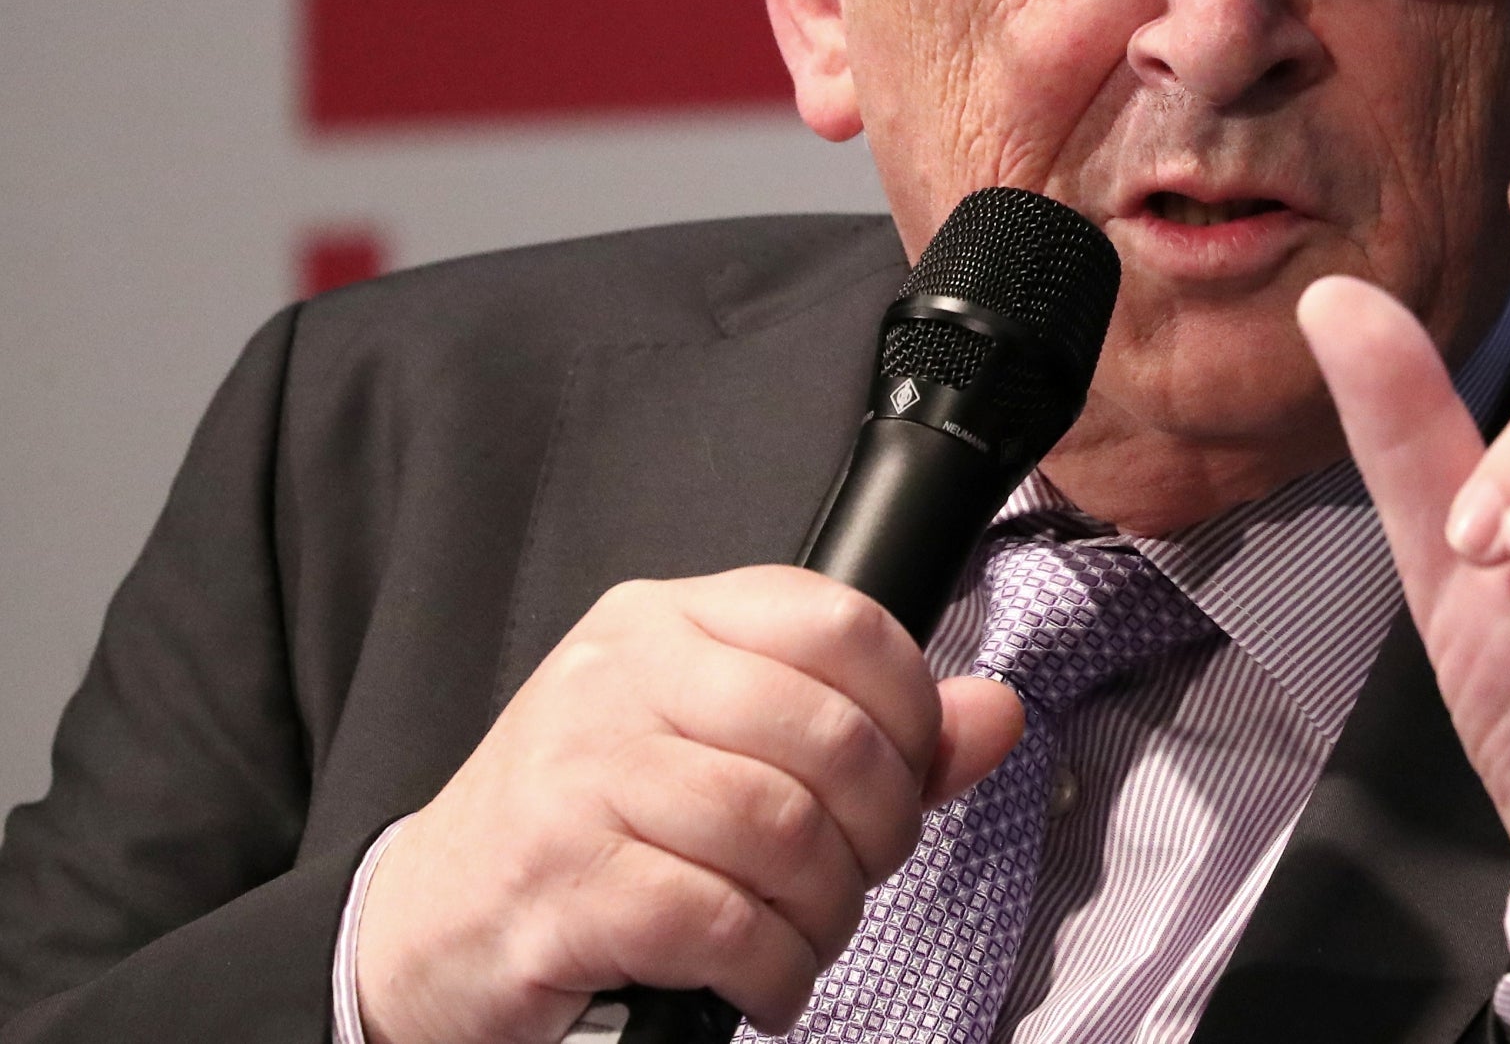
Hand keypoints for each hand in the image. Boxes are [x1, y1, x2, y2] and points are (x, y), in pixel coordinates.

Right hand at [355, 567, 1024, 1043]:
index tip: (909, 777)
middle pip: (829, 738)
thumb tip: (996, 715)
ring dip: (827, 911)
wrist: (422, 928)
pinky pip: (721, 922)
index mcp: (666, 621)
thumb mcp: (716, 746)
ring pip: (783, 833)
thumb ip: (863, 730)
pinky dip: (772, 970)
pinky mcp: (562, 883)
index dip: (911, 712)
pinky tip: (762, 980)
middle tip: (858, 875)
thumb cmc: (584, 831)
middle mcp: (619, 678)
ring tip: (804, 936)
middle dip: (878, 831)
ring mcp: (581, 776)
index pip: (840, 623)